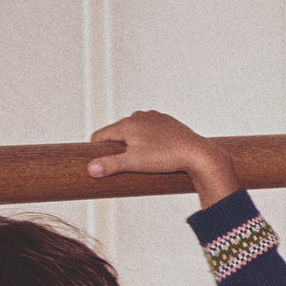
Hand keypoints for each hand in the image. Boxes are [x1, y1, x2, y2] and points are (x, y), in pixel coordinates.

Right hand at [86, 110, 240, 206]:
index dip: (95, 150)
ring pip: (134, 130)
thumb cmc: (166, 157)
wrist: (196, 153)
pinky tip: (154, 151)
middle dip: (115, 147)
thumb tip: (89, 169)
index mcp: (127, 124)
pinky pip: (150, 130)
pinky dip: (148, 139)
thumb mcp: (134, 163)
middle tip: (119, 165)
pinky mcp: (167, 122)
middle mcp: (138, 116)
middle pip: (117, 132)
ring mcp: (154, 118)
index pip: (100, 135)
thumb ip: (110, 165)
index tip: (96, 162)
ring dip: (132, 143)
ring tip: (139, 160)